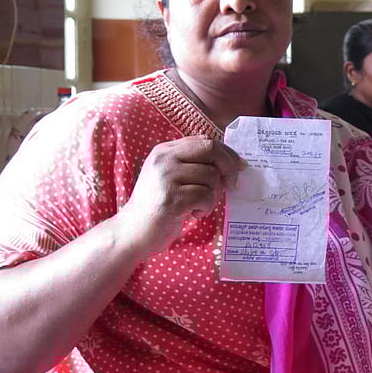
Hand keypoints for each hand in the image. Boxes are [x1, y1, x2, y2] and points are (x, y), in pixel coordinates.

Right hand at [121, 137, 244, 255]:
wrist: (132, 232)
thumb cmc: (158, 205)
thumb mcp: (171, 176)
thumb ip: (193, 164)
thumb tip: (230, 160)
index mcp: (165, 150)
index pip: (205, 141)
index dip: (227, 153)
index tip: (238, 166)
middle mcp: (164, 159)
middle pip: (211, 150)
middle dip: (229, 167)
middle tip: (232, 185)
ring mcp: (166, 177)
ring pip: (212, 176)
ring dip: (213, 195)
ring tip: (198, 205)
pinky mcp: (172, 198)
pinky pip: (206, 196)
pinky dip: (206, 208)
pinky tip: (193, 214)